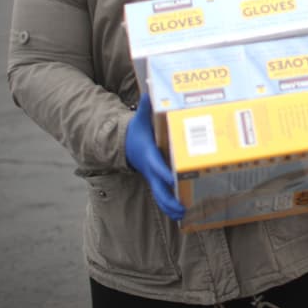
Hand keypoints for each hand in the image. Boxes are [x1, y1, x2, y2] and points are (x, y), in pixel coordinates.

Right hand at [124, 93, 184, 220]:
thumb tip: (149, 91)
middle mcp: (151, 170)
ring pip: (160, 197)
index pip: (157, 167)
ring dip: (170, 207)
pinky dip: (170, 205)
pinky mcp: (156, 181)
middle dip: (169, 200)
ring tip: (183, 216)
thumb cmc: (136, 132)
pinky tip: (182, 214)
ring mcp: (153, 178)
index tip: (173, 180)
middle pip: (159, 190)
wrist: (125, 145)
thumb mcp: (140, 119)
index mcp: (149, 156)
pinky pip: (163, 196)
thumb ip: (145, 107)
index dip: (165, 174)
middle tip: (181, 209)